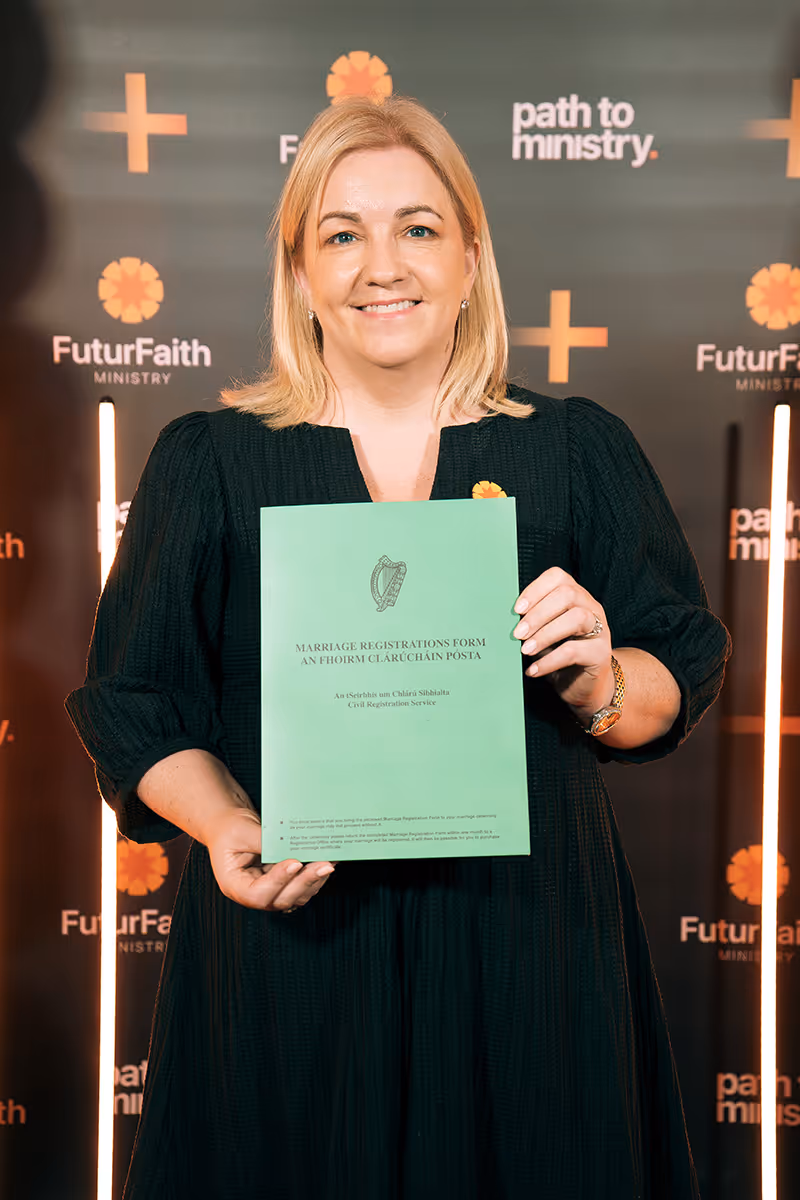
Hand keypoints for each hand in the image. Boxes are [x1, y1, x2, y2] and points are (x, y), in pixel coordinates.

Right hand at [204, 807, 335, 911]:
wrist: (227, 824)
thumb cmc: (228, 828)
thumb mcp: (241, 831)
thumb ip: (265, 842)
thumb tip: (292, 846)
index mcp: (234, 884)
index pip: (257, 894)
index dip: (279, 881)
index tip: (295, 863)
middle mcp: (251, 893)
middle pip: (281, 899)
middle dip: (304, 882)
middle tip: (324, 865)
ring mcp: (268, 890)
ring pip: (295, 896)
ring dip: (313, 880)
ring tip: (329, 861)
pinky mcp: (280, 883)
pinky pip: (299, 885)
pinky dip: (313, 875)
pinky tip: (326, 860)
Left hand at [513, 566, 614, 719]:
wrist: (583, 686)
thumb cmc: (558, 655)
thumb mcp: (542, 634)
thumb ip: (530, 622)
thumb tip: (503, 619)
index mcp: (575, 596)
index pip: (558, 578)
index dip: (535, 590)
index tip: (516, 609)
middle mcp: (590, 607)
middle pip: (568, 595)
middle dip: (538, 614)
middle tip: (518, 633)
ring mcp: (600, 629)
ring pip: (577, 618)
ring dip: (545, 634)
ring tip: (526, 650)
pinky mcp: (601, 653)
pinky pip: (575, 651)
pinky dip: (549, 661)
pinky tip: (534, 669)